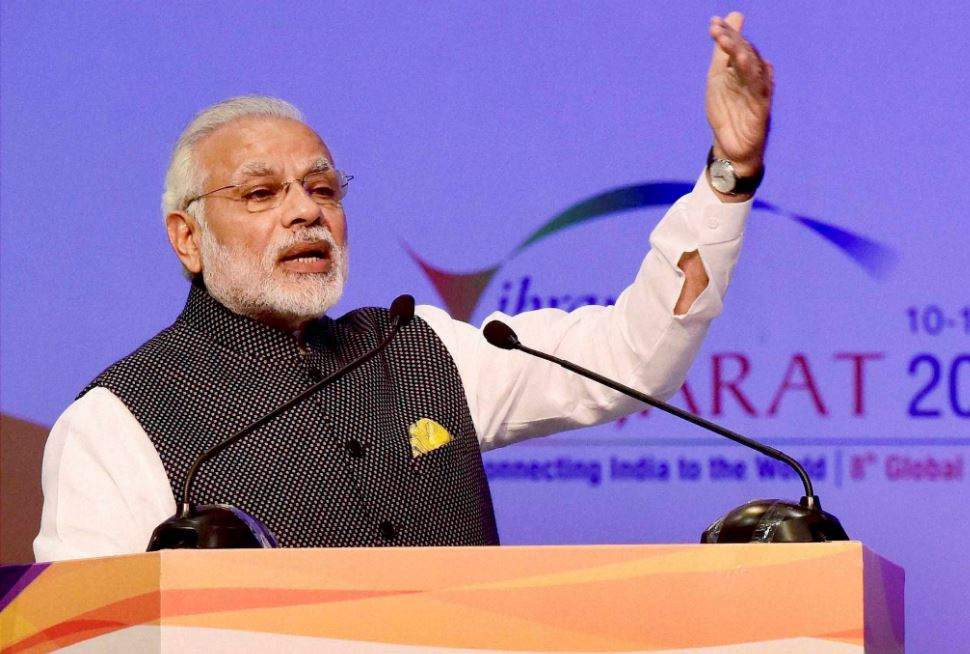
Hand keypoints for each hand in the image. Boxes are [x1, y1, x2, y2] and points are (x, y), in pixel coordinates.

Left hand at [706, 12, 772, 175]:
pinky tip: (744, 65)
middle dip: (732, 41)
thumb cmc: (727, 111)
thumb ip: (722, 51)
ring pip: (753, 70)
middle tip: (718, 30)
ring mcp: (758, 93)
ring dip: (742, 56)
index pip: (738, 46)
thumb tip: (732, 16)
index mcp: (744, 69)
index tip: (713, 23)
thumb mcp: (718, 78)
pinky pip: (758, 91)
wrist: (730, 147)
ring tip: (731, 43)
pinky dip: (753, 78)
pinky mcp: (761, 110)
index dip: (727, 34)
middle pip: (747, 54)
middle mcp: (754, 78)